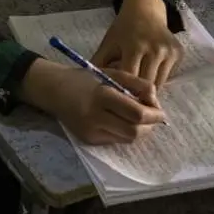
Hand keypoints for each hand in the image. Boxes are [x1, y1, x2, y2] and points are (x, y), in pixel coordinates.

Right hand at [20, 59, 165, 144]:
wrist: (54, 90)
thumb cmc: (85, 78)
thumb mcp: (111, 73)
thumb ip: (136, 84)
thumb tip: (154, 100)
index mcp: (101, 96)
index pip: (137, 114)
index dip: (154, 114)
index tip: (159, 109)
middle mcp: (95, 118)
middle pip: (135, 132)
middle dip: (150, 125)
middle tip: (153, 115)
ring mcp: (91, 132)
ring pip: (127, 139)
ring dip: (139, 130)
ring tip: (138, 117)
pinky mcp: (88, 140)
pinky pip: (116, 140)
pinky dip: (124, 131)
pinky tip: (121, 120)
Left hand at [93, 0, 181, 92]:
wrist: (145, 11)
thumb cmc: (123, 30)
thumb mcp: (108, 43)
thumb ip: (99, 64)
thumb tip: (92, 86)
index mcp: (134, 46)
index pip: (130, 77)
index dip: (124, 90)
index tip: (118, 99)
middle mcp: (154, 49)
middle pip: (146, 83)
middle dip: (137, 94)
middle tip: (129, 102)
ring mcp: (168, 51)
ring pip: (159, 83)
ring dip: (149, 90)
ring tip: (138, 92)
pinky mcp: (178, 53)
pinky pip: (168, 76)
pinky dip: (159, 80)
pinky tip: (149, 76)